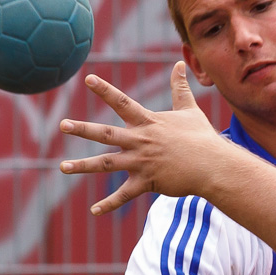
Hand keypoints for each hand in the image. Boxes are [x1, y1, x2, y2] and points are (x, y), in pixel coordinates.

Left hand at [59, 63, 228, 213]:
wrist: (213, 166)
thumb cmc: (202, 138)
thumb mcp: (189, 110)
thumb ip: (179, 87)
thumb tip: (178, 63)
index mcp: (148, 123)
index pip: (122, 103)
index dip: (105, 90)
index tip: (87, 78)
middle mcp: (140, 141)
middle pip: (105, 134)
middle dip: (82, 129)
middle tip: (62, 125)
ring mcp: (141, 163)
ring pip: (106, 164)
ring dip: (82, 166)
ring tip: (63, 167)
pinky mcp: (146, 183)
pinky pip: (123, 195)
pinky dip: (108, 205)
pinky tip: (94, 211)